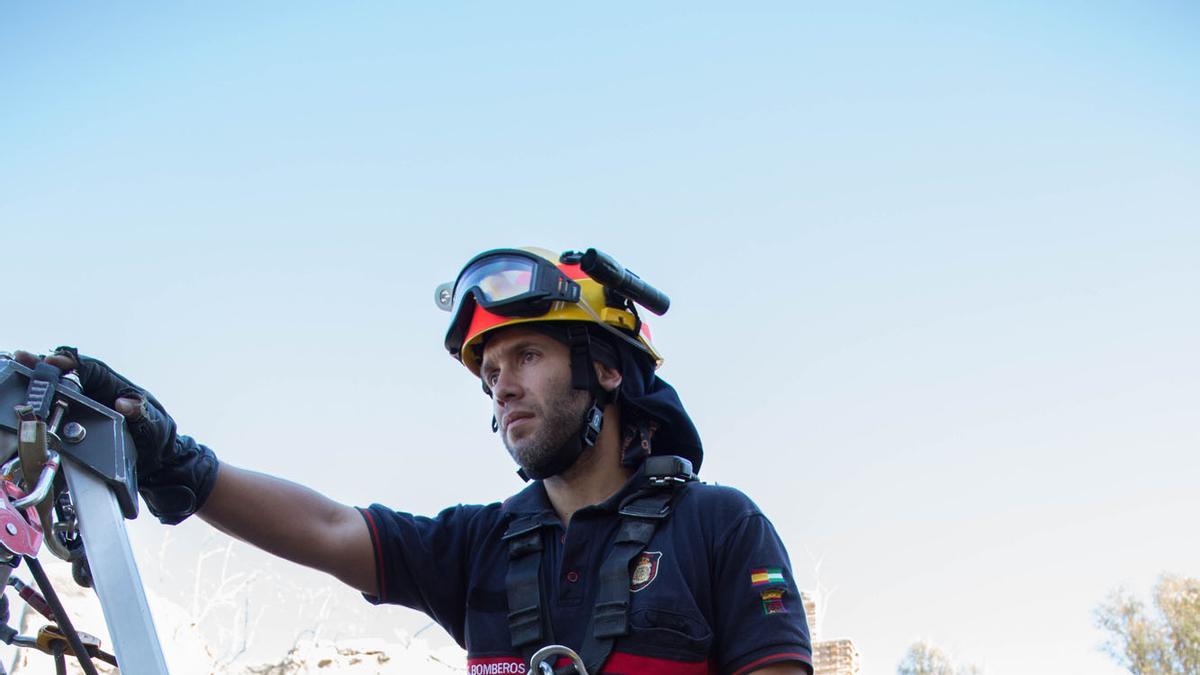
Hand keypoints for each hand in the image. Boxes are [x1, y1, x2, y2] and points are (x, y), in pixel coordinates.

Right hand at [12, 348, 218, 523]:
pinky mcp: (81, 422)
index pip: (92, 370)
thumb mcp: (156, 426)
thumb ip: (142, 414)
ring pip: (62, 390)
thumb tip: (124, 404)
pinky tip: (27, 401)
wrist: (157, 462)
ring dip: (41, 382)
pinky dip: (44, 403)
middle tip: (23, 360)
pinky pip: (60, 410)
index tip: (54, 362)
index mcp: (118, 387)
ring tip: (18, 374)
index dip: (73, 363)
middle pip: (70, 375)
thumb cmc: (159, 438)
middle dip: (47, 367)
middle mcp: (100, 393)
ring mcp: (89, 407)